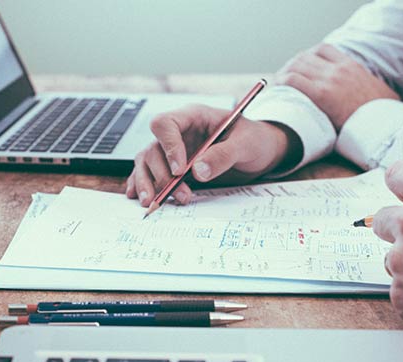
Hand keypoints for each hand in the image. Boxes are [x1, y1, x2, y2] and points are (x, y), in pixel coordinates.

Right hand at [126, 105, 299, 205]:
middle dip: (162, 175)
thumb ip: (223, 155)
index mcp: (193, 117)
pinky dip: (143, 185)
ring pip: (147, 162)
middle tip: (180, 194)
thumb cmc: (254, 140)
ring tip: (154, 203)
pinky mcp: (173, 167)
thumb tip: (198, 171)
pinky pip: (150, 173)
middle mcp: (179, 132)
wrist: (261, 152)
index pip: (165, 124)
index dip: (168, 146)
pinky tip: (141, 197)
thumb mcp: (246, 144)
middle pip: (153, 148)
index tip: (180, 170)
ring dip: (149, 183)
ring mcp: (173, 150)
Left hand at [275, 44, 398, 130]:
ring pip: (296, 65)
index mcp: (352, 66)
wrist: (385, 125)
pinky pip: (293, 80)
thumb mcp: (378, 92)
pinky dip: (281, 83)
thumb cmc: (382, 116)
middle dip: (291, 66)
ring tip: (277, 86)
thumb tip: (365, 95)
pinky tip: (277, 90)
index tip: (301, 67)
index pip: (322, 49)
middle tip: (283, 79)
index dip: (307, 56)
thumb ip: (364, 87)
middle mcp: (339, 69)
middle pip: (305, 57)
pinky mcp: (322, 95)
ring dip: (283, 73)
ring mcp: (330, 80)